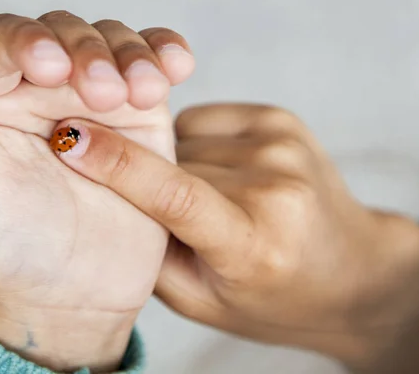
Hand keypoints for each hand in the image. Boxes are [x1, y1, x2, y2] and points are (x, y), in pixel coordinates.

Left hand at [0, 11, 193, 370]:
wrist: (68, 291)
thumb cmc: (3, 241)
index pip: (4, 37)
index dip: (27, 40)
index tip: (50, 70)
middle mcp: (40, 86)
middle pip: (65, 30)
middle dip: (86, 51)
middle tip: (101, 96)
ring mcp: (94, 97)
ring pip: (114, 41)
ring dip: (129, 55)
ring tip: (138, 96)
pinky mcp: (139, 114)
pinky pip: (154, 67)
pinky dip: (165, 54)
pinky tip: (175, 66)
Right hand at [55, 104, 418, 372]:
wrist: (349, 270)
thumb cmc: (269, 297)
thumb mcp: (200, 300)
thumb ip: (151, 250)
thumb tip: (105, 191)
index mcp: (252, 244)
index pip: (175, 195)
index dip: (117, 164)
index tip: (69, 140)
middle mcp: (273, 188)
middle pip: (172, 163)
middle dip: (148, 179)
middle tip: (167, 214)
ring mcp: (281, 146)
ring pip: (183, 139)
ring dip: (176, 163)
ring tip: (210, 197)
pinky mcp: (279, 119)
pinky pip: (202, 120)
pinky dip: (195, 143)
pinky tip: (222, 173)